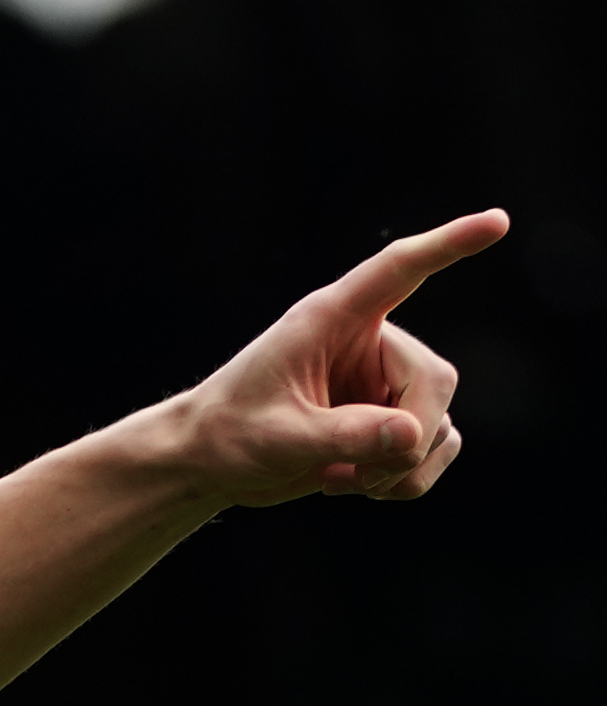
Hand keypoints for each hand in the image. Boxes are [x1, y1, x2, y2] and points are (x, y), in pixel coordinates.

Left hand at [180, 209, 504, 506]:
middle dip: (408, 437)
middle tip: (359, 474)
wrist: (208, 465)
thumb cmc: (227, 435)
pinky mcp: (389, 420)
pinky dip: (406, 478)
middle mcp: (366, 342)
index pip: (399, 270)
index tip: (497, 221)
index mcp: (330, 318)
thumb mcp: (279, 437)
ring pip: (439, 423)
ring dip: (403, 468)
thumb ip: (345, 436)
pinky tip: (354, 484)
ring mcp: (382, 382)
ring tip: (344, 480)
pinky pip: (436, 448)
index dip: (449, 245)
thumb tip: (412, 435)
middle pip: (434, 380)